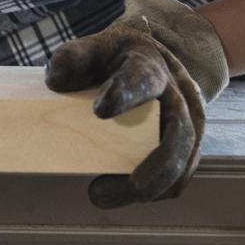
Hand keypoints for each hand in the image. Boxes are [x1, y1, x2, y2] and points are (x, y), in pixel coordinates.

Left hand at [44, 0, 229, 209]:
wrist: (156, 59)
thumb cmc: (117, 58)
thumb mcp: (95, 47)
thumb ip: (73, 58)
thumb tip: (54, 82)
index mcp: (150, 65)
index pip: (144, 78)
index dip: (126, 93)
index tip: (100, 110)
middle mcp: (177, 94)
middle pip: (178, 131)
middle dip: (153, 165)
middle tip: (112, 185)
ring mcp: (189, 119)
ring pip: (184, 157)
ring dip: (152, 186)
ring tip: (102, 195)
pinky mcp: (190, 142)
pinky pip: (182, 171)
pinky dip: (160, 189)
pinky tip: (128, 198)